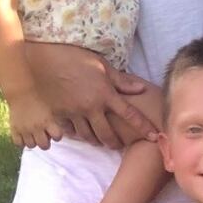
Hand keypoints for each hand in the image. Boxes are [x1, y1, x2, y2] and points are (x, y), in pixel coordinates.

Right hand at [6, 86, 67, 151]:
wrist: (22, 91)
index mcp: (48, 120)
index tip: (54, 131)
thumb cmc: (40, 97)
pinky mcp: (14, 129)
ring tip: (34, 134)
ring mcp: (25, 129)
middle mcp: (36, 127)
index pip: (57, 137)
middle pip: (44, 146)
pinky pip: (18, 143)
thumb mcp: (53, 106)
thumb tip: (72, 127)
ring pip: (31, 145)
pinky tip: (24, 134)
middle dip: (45, 142)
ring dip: (34, 141)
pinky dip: (22, 141)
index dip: (57, 135)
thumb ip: (61, 117)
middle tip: (43, 135)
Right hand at [24, 42, 157, 147]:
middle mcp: (91, 107)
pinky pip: (70, 130)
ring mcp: (74, 112)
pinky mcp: (59, 113)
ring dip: (96, 140)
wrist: (47, 57)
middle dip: (115, 143)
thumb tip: (141, 89)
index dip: (144, 127)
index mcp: (105, 94)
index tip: (155, 137)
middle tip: (119, 145)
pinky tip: (80, 134)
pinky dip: (76, 134)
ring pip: (88, 135)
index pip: (130, 114)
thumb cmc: (78, 57)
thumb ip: (122, 81)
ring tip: (100, 141)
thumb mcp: (103, 66)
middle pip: (107, 134)